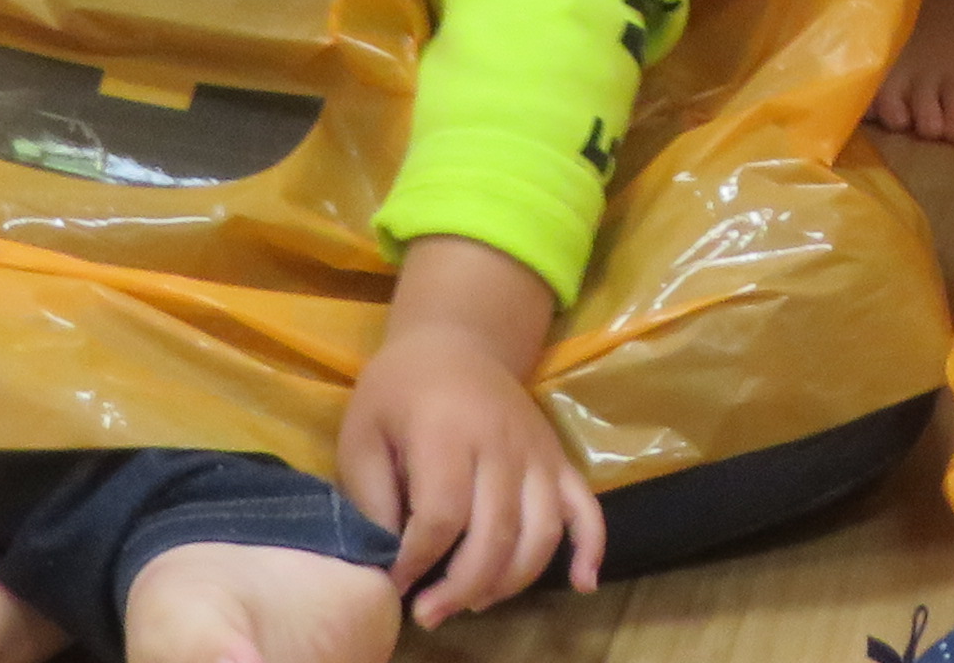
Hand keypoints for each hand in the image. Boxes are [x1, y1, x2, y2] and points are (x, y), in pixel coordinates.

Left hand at [338, 279, 601, 624]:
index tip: (395, 583)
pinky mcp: (559, 458)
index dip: (418, 562)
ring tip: (473, 603)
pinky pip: (586, 507)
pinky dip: (590, 548)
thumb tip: (389, 562)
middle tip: (428, 613)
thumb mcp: (363, 434)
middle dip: (461, 587)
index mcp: (447, 432)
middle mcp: (501, 442)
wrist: (455, 339)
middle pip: (495, 533)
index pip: (442, 516)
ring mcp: (538, 451)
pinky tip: (581, 583)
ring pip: (540, 532)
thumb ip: (372, 498)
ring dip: (510, 581)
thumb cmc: (398, 391)